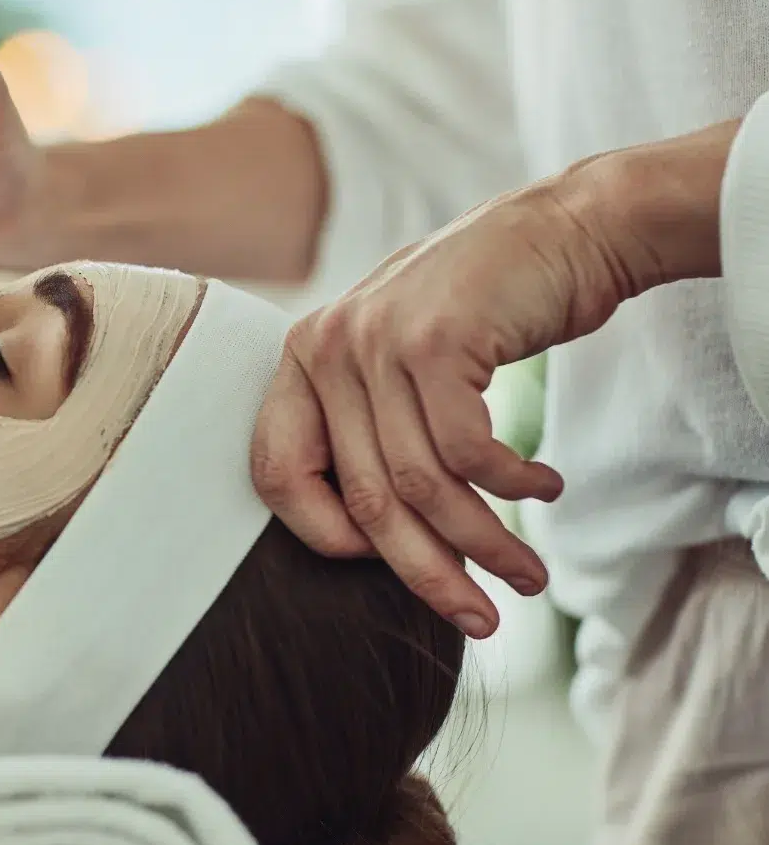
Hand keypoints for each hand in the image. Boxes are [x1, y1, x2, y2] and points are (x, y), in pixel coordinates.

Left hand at [248, 166, 661, 636]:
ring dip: (482, 542)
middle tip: (479, 618)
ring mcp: (376, 340)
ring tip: (528, 574)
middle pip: (362, 496)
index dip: (326, 536)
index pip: (277, 474)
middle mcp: (324, 347)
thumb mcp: (402, 361)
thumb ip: (373, 428)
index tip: (388, 567)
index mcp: (301, 359)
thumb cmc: (485, 311)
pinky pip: (467, 452)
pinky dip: (509, 486)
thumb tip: (373, 542)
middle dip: (426, 571)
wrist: (567, 226)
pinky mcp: (437, 341)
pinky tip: (543, 488)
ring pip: (419, 483)